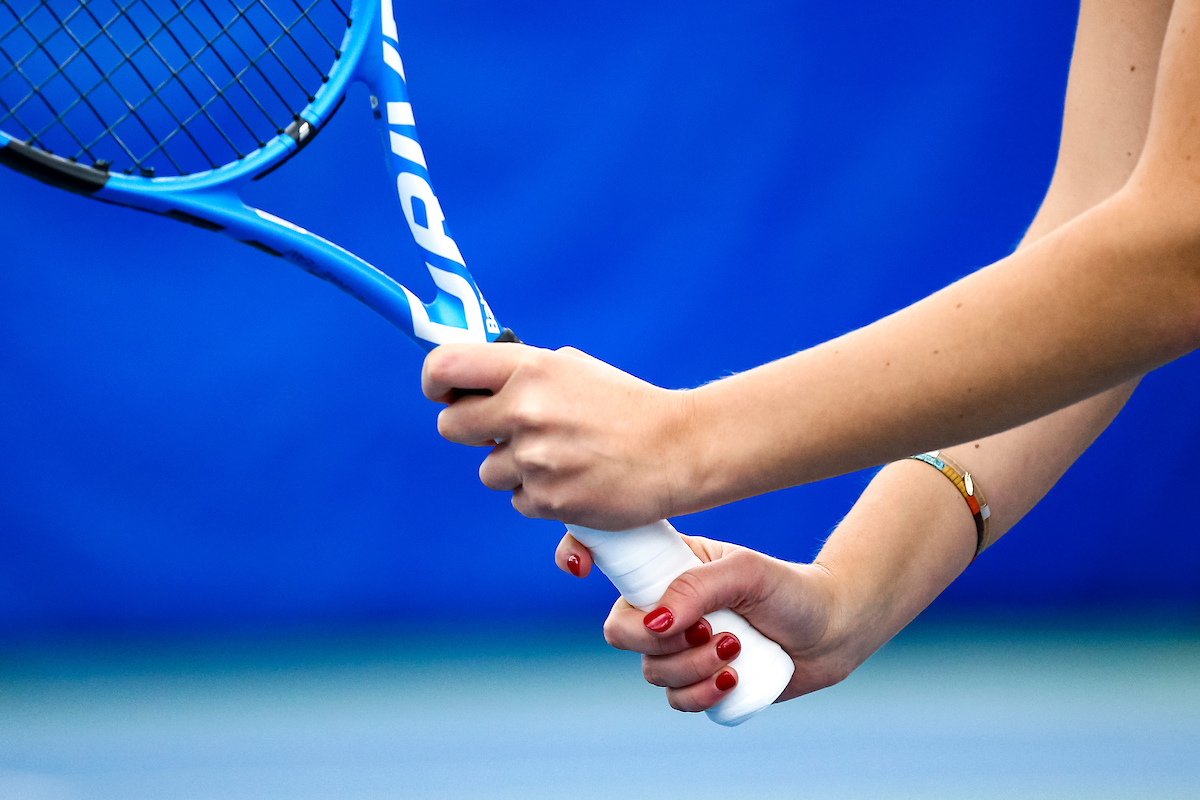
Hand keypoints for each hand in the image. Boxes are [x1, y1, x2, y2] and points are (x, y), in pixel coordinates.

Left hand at [422, 343, 696, 529]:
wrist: (678, 450)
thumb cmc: (626, 406)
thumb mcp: (573, 369)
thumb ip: (522, 373)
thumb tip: (472, 385)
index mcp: (531, 369)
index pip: (445, 367)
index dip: (435, 382)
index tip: (444, 392)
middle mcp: (525, 410)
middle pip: (450, 425)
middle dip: (471, 430)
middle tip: (503, 430)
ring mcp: (534, 459)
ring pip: (487, 470)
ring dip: (513, 467)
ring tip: (561, 455)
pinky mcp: (547, 500)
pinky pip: (518, 500)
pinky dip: (540, 494)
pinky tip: (575, 478)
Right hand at [556, 532, 865, 711]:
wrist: (831, 633)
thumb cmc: (790, 590)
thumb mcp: (747, 572)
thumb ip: (698, 586)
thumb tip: (656, 619)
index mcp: (668, 565)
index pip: (610, 555)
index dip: (578, 553)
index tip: (580, 569)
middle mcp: (667, 605)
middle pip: (620, 629)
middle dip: (657, 638)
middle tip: (707, 628)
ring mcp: (680, 646)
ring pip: (651, 670)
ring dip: (693, 665)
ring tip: (737, 647)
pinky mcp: (699, 681)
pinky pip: (675, 700)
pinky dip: (701, 694)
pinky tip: (733, 678)